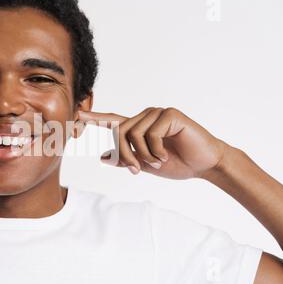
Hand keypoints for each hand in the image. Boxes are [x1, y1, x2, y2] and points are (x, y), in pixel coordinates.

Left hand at [78, 107, 227, 178]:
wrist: (204, 165)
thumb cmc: (177, 163)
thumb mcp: (146, 164)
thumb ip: (125, 159)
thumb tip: (100, 156)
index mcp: (139, 127)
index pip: (113, 121)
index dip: (95, 119)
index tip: (77, 115)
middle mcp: (146, 117)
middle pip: (119, 132)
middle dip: (126, 155)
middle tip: (138, 169)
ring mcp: (157, 113)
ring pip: (133, 133)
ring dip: (143, 154)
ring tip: (158, 161)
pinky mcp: (169, 114)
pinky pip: (150, 133)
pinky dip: (156, 150)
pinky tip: (166, 154)